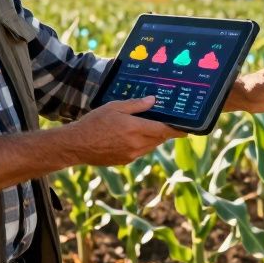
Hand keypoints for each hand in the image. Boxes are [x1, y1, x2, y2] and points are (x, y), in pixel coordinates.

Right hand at [65, 96, 184, 165]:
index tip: (186, 129)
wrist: (77, 145)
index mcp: (135, 129)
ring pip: (150, 146)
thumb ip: (135, 105)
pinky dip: (143, 145)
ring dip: (154, 139)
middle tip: (169, 124)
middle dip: (165, 133)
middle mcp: (136, 144)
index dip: (176, 130)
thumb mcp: (114, 107)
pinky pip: (140, 152)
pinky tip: (135, 137)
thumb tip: (153, 101)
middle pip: (159, 139)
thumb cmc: (94, 123)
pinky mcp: (124, 161)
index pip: (163, 130)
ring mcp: (131, 155)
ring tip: (152, 129)